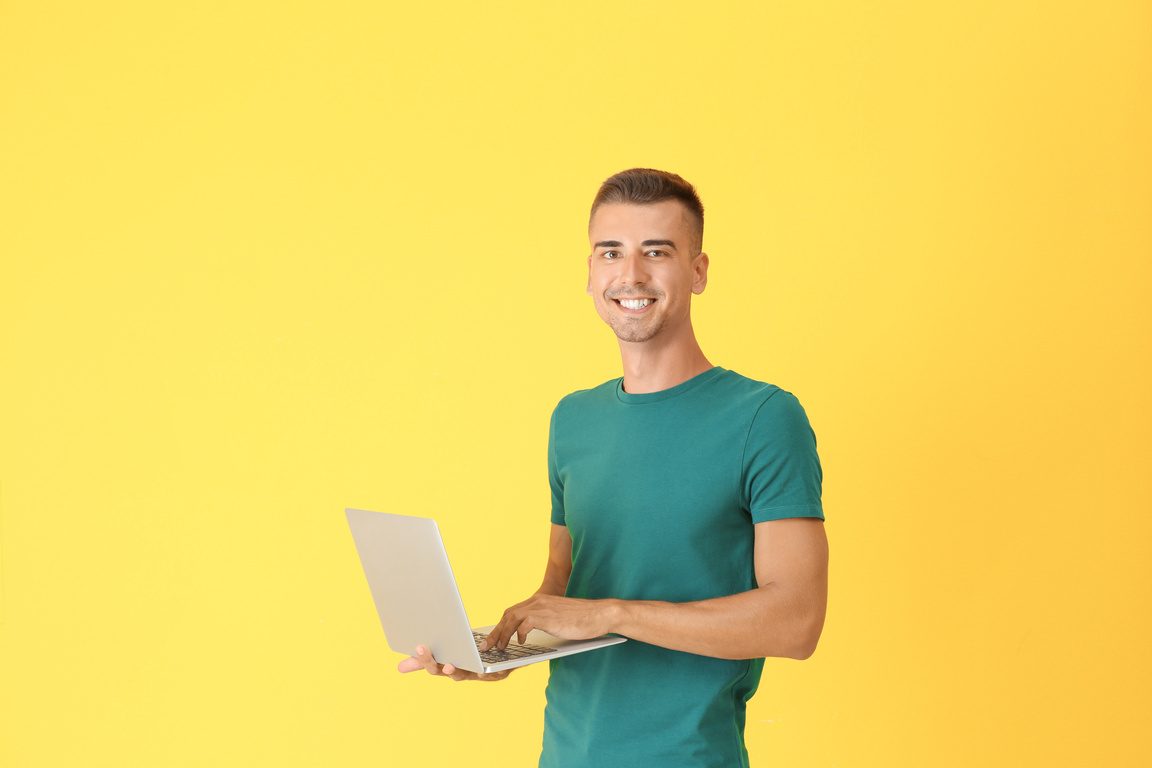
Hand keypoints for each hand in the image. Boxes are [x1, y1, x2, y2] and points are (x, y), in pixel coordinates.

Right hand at [397, 644, 511, 681]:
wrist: (497, 664)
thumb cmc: (466, 660)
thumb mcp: (444, 658)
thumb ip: (424, 662)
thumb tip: (400, 668)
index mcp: (449, 668)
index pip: (434, 667)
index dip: (426, 659)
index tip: (419, 646)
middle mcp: (464, 673)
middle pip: (452, 673)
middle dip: (444, 667)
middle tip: (442, 661)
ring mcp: (479, 673)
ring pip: (472, 674)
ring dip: (467, 671)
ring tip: (459, 666)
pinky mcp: (497, 671)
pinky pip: (495, 672)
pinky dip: (492, 671)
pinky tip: (488, 667)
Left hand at [481, 593, 618, 650]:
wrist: (601, 614)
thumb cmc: (583, 619)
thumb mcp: (559, 619)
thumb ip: (545, 622)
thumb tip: (530, 637)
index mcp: (540, 600)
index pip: (513, 611)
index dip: (501, 625)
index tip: (493, 638)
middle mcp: (538, 601)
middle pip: (508, 614)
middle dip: (495, 631)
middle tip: (487, 646)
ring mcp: (542, 607)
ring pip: (512, 618)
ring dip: (502, 634)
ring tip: (498, 648)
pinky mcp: (548, 616)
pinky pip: (524, 624)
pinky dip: (518, 634)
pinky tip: (520, 643)